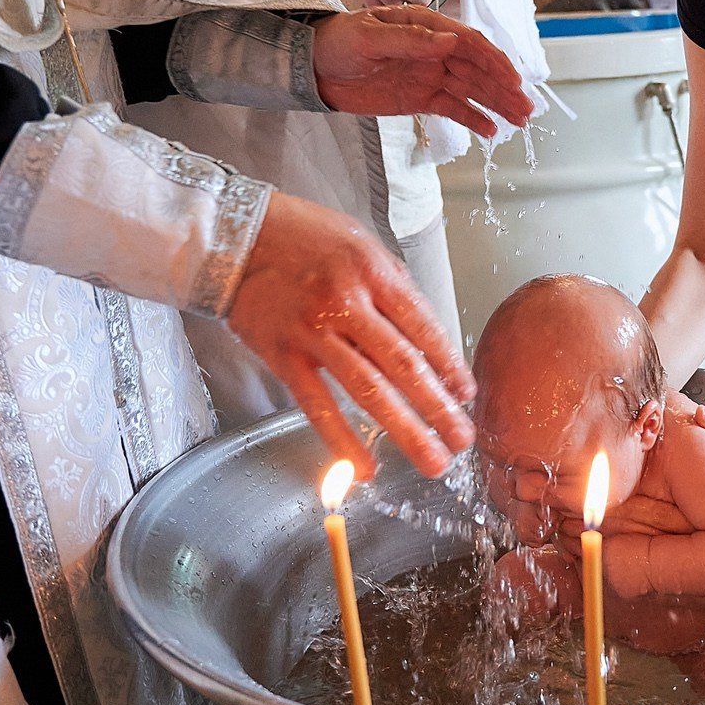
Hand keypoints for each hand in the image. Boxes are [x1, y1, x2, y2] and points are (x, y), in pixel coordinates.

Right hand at [227, 194, 474, 478]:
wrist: (238, 236)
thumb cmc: (304, 236)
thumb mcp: (361, 242)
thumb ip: (393, 287)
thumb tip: (427, 336)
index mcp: (373, 272)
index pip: (423, 328)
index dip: (449, 366)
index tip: (466, 394)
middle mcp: (346, 303)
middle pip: (403, 364)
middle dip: (439, 408)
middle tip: (463, 440)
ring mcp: (313, 332)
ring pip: (368, 390)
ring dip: (406, 430)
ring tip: (434, 460)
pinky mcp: (283, 356)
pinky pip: (317, 405)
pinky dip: (342, 440)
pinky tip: (366, 468)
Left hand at [312, 5, 532, 136]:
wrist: (311, 67)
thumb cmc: (337, 41)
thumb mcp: (369, 36)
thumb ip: (410, 40)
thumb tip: (452, 42)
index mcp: (425, 26)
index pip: (468, 42)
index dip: (493, 60)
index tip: (511, 79)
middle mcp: (433, 50)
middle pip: (477, 68)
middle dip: (504, 87)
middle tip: (526, 108)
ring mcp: (429, 74)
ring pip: (471, 90)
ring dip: (497, 104)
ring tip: (520, 120)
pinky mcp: (420, 97)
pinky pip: (452, 108)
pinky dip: (472, 119)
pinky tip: (490, 131)